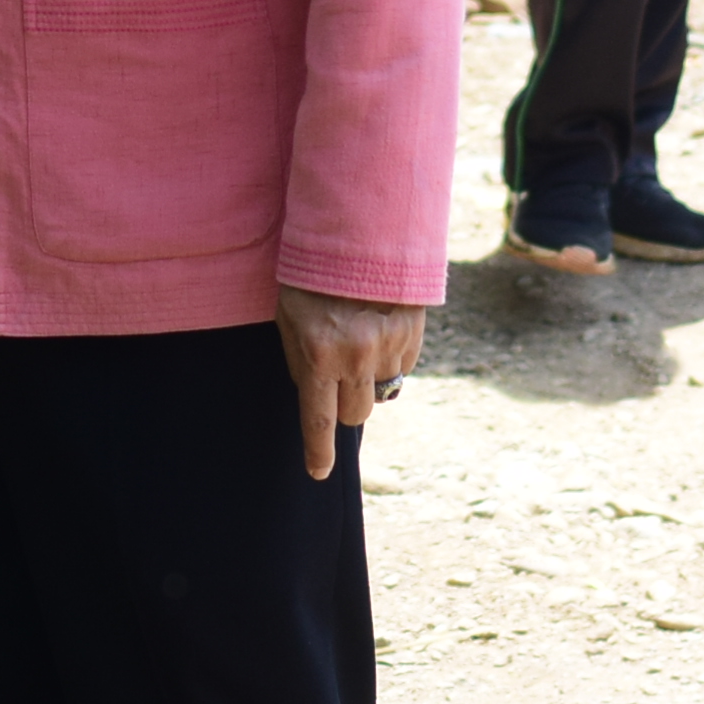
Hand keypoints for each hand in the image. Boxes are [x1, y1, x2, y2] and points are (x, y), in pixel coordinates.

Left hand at [272, 286, 424, 479]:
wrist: (357, 230)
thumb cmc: (312, 276)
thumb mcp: (290, 319)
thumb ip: (303, 364)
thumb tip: (317, 403)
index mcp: (319, 352)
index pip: (318, 419)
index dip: (318, 451)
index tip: (318, 472)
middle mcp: (357, 355)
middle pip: (355, 413)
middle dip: (344, 402)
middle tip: (336, 373)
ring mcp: (389, 345)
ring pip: (381, 392)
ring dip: (368, 377)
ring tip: (357, 336)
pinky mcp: (413, 334)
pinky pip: (402, 369)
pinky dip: (389, 359)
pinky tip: (378, 327)